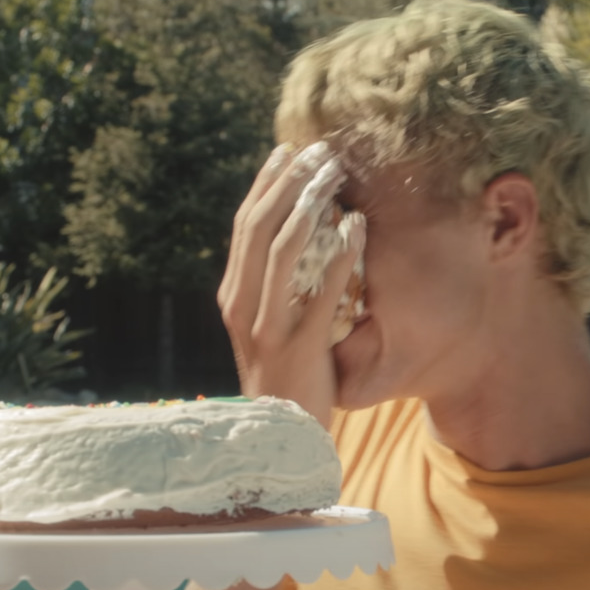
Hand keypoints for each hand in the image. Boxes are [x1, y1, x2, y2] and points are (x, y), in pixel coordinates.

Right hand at [218, 141, 364, 425]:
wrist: (281, 437)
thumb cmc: (283, 378)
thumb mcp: (264, 326)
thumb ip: (270, 288)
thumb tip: (288, 236)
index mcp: (233, 295)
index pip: (243, 225)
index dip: (264, 184)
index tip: (287, 151)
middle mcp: (241, 305)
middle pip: (258, 226)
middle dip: (288, 182)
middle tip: (319, 152)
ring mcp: (265, 325)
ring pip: (282, 249)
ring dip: (310, 204)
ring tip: (337, 177)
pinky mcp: (297, 345)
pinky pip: (320, 289)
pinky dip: (339, 253)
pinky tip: (356, 227)